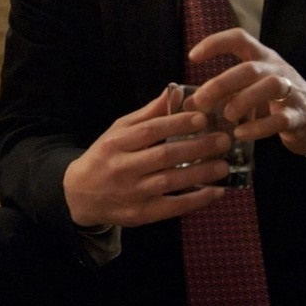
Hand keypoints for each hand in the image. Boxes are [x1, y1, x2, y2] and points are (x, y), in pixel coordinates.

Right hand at [62, 90, 232, 227]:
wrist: (81, 194)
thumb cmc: (105, 156)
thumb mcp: (118, 130)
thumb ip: (147, 114)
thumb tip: (174, 92)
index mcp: (117, 143)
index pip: (149, 131)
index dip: (176, 124)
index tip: (202, 118)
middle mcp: (123, 167)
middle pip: (164, 156)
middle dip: (197, 147)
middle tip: (223, 140)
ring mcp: (132, 192)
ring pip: (171, 182)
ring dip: (200, 173)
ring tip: (224, 165)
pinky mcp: (141, 214)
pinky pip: (173, 207)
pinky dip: (196, 200)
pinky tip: (216, 191)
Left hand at [187, 28, 305, 191]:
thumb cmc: (276, 103)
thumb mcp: (248, 93)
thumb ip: (221, 95)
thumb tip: (187, 103)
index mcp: (263, 58)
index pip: (239, 38)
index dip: (215, 43)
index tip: (192, 57)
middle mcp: (278, 70)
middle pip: (250, 68)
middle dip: (222, 83)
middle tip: (201, 101)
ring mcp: (292, 92)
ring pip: (269, 86)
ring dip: (243, 100)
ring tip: (226, 116)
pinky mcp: (300, 116)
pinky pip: (280, 118)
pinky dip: (259, 126)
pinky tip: (241, 133)